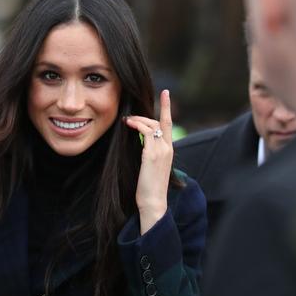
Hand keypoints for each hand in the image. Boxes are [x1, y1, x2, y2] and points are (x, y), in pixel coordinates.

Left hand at [124, 90, 173, 234]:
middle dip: (144, 115)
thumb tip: (140, 143)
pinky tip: (128, 124)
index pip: (168, 124)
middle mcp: (168, 148)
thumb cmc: (149, 187)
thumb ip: (149, 153)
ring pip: (151, 125)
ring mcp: (161, 151)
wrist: (153, 202)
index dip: (167, 107)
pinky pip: (146, 132)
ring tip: (126, 120)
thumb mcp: (151, 167)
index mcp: (169, 150)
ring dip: (138, 119)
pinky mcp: (152, 155)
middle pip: (159, 122)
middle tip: (129, 117)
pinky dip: (137, 125)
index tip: (166, 93)